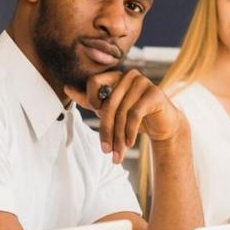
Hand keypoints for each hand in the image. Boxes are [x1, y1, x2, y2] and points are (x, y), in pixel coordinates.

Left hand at [71, 70, 188, 163]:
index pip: (93, 81)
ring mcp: (143, 82)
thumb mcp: (109, 109)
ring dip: (119, 138)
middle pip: (108, 103)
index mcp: (115, 75)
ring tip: (118, 154)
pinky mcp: (155, 93)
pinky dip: (131, 132)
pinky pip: (136, 114)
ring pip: (122, 113)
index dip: (91, 99)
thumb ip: (89, 100)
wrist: (163, 125)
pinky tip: (130, 144)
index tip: (96, 114)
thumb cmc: (133, 116)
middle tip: (106, 151)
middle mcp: (128, 75)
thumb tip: (66, 88)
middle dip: (106, 131)